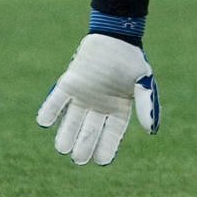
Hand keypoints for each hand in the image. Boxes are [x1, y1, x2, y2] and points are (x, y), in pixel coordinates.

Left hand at [36, 33, 159, 165]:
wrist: (115, 35)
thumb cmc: (132, 59)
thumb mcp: (143, 81)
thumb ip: (146, 104)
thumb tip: (152, 130)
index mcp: (117, 110)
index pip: (111, 135)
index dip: (106, 149)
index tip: (101, 161)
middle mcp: (98, 107)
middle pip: (89, 133)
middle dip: (84, 147)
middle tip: (79, 158)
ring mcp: (82, 97)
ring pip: (71, 122)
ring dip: (66, 135)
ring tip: (62, 148)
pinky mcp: (69, 84)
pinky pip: (56, 101)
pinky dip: (49, 111)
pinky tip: (44, 122)